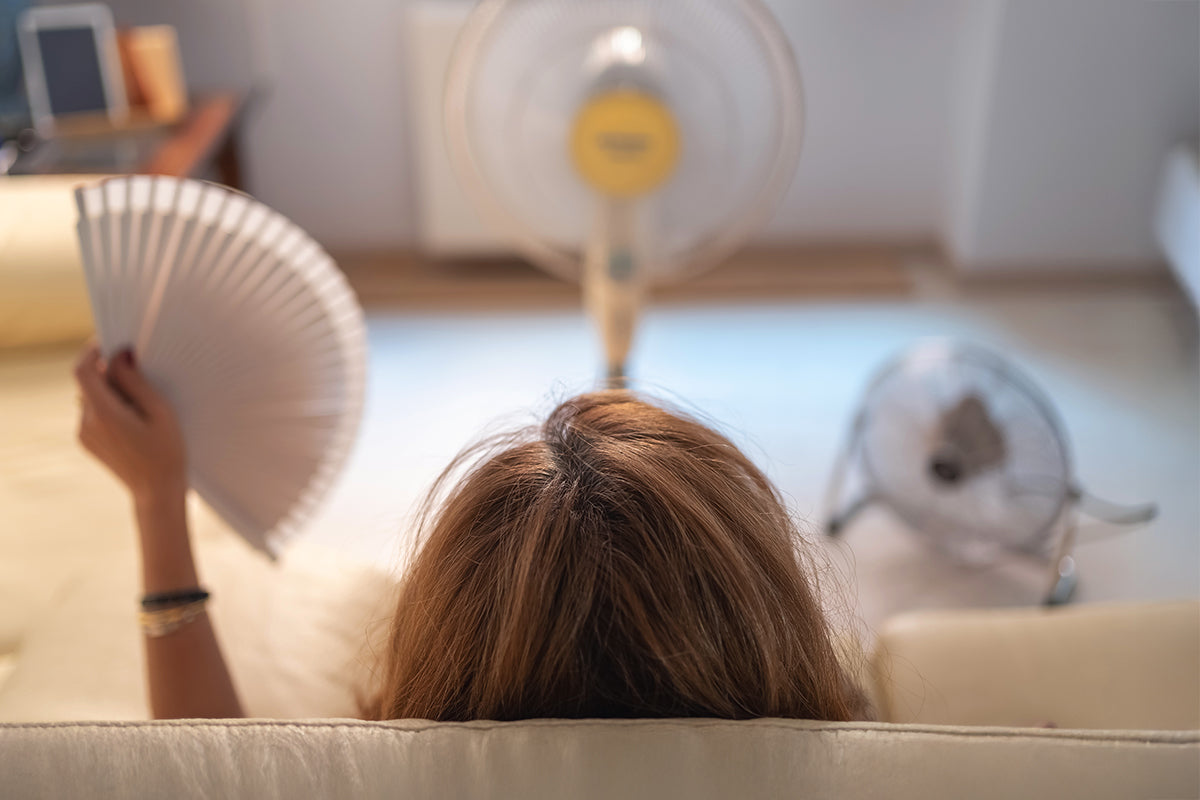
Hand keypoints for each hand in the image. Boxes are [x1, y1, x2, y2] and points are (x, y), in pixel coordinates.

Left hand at [74, 343, 186, 504]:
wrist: (157, 492)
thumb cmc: (167, 452)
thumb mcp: (159, 411)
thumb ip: (135, 381)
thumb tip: (120, 354)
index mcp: (104, 414)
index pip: (83, 371)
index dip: (93, 351)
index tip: (111, 343)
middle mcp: (87, 423)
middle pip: (88, 383)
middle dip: (108, 371)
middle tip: (137, 372)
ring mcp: (84, 434)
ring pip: (90, 397)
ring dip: (109, 390)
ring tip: (140, 401)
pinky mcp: (87, 442)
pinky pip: (92, 413)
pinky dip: (108, 405)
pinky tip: (133, 417)